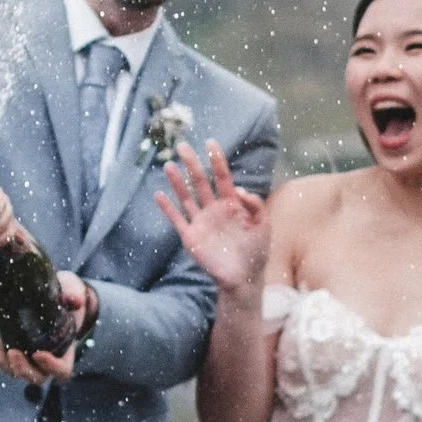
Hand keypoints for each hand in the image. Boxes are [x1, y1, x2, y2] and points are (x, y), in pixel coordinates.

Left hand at [0, 269, 96, 386]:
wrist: (50, 292)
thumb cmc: (65, 295)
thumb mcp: (72, 290)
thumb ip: (74, 295)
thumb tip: (75, 300)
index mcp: (64, 352)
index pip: (61, 370)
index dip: (51, 367)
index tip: (39, 353)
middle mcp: (44, 360)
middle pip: (34, 376)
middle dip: (21, 368)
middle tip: (13, 352)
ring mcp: (26, 356)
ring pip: (12, 370)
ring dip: (1, 360)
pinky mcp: (9, 346)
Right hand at [154, 139, 269, 300]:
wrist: (243, 278)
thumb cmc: (256, 251)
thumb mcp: (263, 226)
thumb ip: (255, 206)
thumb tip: (240, 190)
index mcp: (232, 204)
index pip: (222, 177)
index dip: (216, 160)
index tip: (210, 143)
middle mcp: (214, 209)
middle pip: (201, 182)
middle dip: (192, 164)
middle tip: (181, 146)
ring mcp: (201, 222)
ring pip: (186, 197)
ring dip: (177, 182)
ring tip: (168, 166)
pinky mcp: (191, 237)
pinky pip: (177, 219)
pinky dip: (167, 208)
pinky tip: (158, 195)